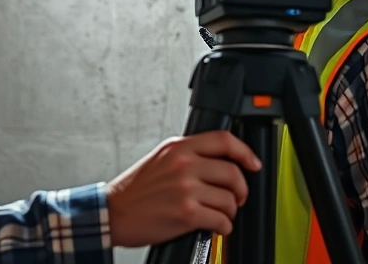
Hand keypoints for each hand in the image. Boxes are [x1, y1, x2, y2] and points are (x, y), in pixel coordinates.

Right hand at [106, 131, 260, 246]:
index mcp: (178, 148)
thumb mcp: (161, 159)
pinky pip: (221, 220)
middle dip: (240, 190)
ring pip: (229, 200)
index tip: (253, 163)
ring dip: (229, 211)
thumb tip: (220, 162)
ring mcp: (186, 188)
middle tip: (236, 198)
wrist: (114, 212)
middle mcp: (184, 164)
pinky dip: (223, 227)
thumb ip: (188, 155)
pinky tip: (213, 226)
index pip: (224, 140)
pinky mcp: (187, 213)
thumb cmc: (135, 190)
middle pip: (233, 173)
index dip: (245, 152)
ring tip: (218, 214)